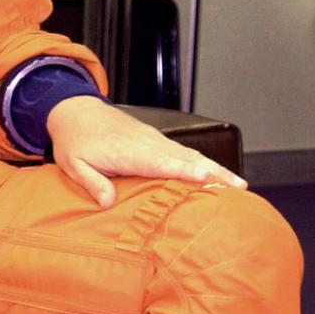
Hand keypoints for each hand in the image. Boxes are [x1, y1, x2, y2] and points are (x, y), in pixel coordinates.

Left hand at [46, 97, 246, 208]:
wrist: (76, 111)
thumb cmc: (75, 140)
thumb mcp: (75, 165)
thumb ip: (92, 183)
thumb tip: (108, 203)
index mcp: (130, 152)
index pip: (163, 163)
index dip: (185, 171)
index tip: (206, 178)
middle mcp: (148, 144)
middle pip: (187, 158)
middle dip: (213, 172)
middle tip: (239, 188)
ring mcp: (155, 140)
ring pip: (190, 154)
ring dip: (215, 168)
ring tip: (239, 185)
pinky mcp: (156, 140)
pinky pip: (184, 152)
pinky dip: (203, 162)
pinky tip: (216, 174)